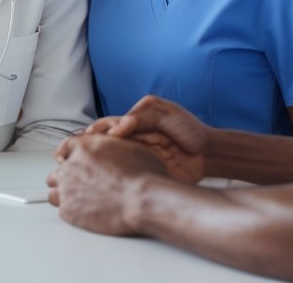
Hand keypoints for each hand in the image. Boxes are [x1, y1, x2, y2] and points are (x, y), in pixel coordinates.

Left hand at [48, 134, 169, 235]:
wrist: (143, 200)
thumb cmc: (144, 176)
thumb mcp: (129, 147)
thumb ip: (111, 146)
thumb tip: (112, 147)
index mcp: (84, 146)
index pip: (66, 147)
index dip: (69, 155)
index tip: (67, 160)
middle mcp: (71, 166)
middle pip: (57, 171)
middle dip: (67, 177)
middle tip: (81, 185)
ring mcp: (67, 189)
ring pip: (54, 191)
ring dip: (64, 194)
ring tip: (79, 200)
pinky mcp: (68, 210)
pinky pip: (61, 209)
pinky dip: (71, 211)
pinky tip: (84, 213)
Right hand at [81, 95, 209, 184]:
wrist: (209, 153)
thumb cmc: (189, 130)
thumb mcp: (166, 114)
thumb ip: (142, 117)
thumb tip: (118, 128)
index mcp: (134, 122)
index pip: (109, 124)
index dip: (98, 130)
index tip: (90, 136)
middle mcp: (132, 140)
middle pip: (105, 143)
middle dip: (91, 147)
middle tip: (83, 151)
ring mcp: (136, 158)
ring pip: (111, 160)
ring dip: (100, 163)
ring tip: (90, 165)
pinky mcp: (143, 174)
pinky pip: (125, 175)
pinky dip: (114, 177)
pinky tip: (106, 180)